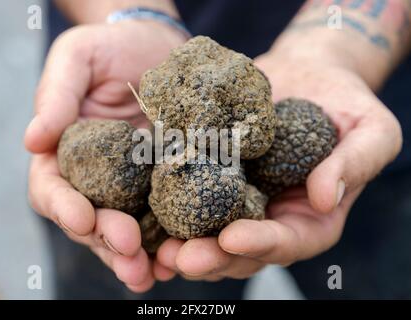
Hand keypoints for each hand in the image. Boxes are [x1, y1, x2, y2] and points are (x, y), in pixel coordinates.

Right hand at [25, 21, 185, 291]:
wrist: (158, 48)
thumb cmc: (111, 49)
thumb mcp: (78, 58)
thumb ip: (55, 95)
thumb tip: (33, 141)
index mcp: (65, 153)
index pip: (53, 189)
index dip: (63, 207)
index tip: (82, 218)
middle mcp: (95, 178)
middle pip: (90, 221)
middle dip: (106, 241)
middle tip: (128, 256)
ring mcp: (130, 186)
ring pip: (125, 230)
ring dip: (135, 256)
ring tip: (152, 273)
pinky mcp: (164, 186)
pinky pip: (162, 219)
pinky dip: (166, 241)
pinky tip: (177, 257)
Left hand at [155, 51, 402, 280]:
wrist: (305, 76)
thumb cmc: (345, 104)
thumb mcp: (370, 131)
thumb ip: (355, 165)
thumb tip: (325, 198)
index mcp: (307, 218)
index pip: (286, 241)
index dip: (260, 245)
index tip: (231, 238)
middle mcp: (267, 217)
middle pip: (240, 250)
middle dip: (211, 257)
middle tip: (180, 257)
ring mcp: (236, 200)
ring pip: (207, 233)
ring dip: (182, 244)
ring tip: (157, 247)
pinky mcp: (210, 177)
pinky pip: (187, 196)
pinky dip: (166, 207)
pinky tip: (145, 212)